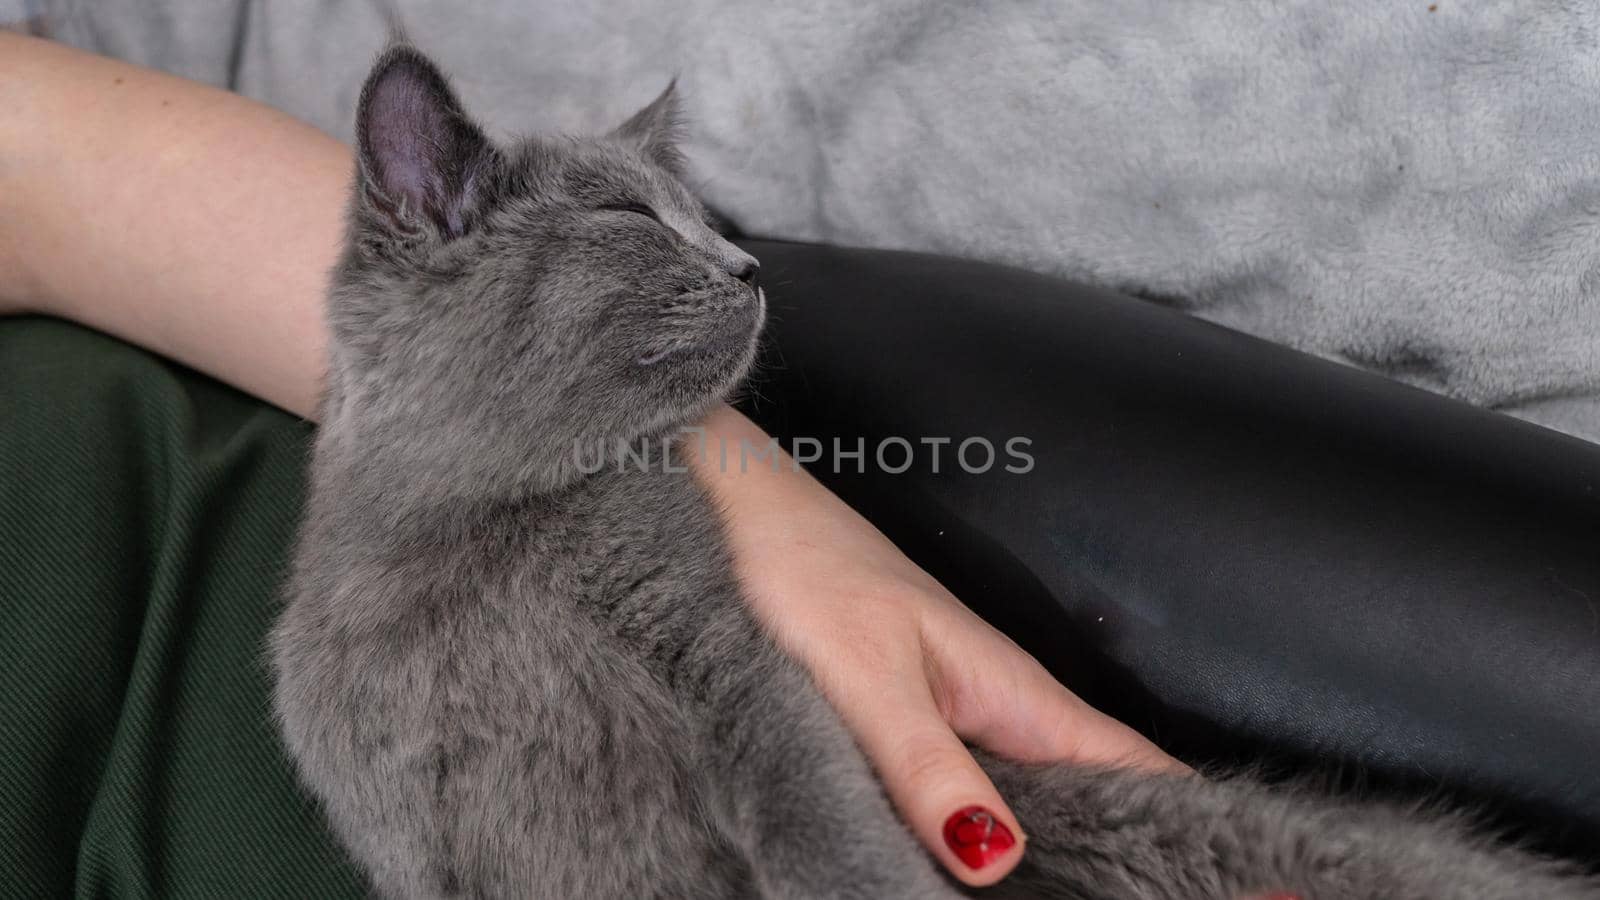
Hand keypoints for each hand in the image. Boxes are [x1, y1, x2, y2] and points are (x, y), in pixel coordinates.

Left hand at [694, 406, 1183, 886]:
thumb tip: (993, 857)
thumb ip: (925, 765)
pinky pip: (978, 796)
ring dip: (1079, 855)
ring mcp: (958, 721)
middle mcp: (1000, 713)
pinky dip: (1001, 839)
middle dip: (1148, 859)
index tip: (1263, 889)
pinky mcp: (912, 727)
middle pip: (1104, 800)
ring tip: (1118, 894)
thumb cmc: (798, 569)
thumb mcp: (863, 675)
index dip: (1202, 832)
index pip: (1141, 774)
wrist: (735, 510)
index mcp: (1014, 695)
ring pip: (1043, 804)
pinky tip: (994, 875)